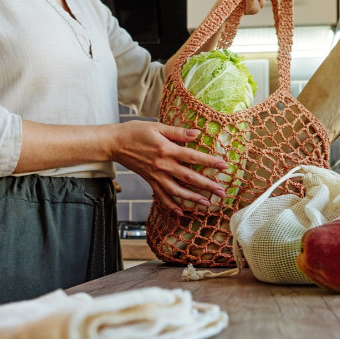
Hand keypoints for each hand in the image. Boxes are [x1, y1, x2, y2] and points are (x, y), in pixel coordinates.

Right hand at [108, 121, 227, 215]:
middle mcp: (163, 165)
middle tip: (222, 192)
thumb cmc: (136, 131)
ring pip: (177, 191)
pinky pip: (161, 196)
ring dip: (193, 199)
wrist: (115, 143)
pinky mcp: (149, 181)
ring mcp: (156, 176)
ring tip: (207, 204)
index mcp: (166, 149)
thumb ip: (178, 132)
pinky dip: (171, 205)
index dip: (210, 162)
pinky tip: (181, 212)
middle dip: (207, 186)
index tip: (224, 166)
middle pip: (189, 177)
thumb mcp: (157, 126)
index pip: (193, 157)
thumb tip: (197, 133)